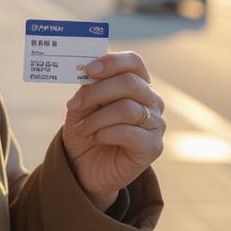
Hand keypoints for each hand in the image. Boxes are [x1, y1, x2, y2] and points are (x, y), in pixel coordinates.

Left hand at [61, 52, 164, 210]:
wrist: (85, 168)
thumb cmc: (86, 131)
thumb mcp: (81, 107)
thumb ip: (87, 89)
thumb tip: (88, 75)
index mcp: (136, 83)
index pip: (134, 62)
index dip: (113, 62)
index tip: (89, 69)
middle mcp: (151, 100)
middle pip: (130, 83)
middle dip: (97, 92)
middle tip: (74, 104)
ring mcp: (156, 123)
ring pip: (127, 109)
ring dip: (96, 118)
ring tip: (80, 128)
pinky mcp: (153, 146)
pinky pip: (129, 132)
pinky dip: (105, 134)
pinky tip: (94, 138)